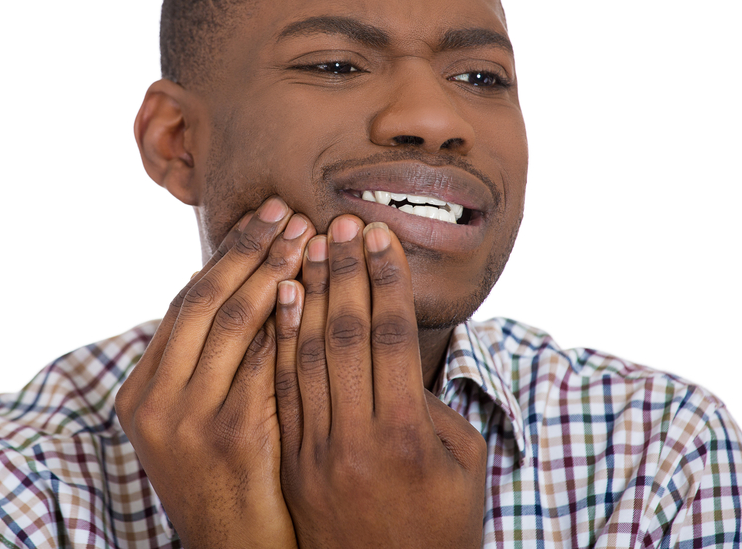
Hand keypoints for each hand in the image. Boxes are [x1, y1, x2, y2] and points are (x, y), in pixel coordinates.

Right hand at [115, 197, 313, 548]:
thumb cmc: (227, 482)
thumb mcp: (194, 421)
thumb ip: (203, 362)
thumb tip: (218, 282)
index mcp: (141, 392)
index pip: (185, 302)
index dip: (227, 255)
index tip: (264, 218)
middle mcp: (154, 400)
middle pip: (205, 300)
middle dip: (250, 249)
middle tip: (289, 210)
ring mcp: (188, 419)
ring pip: (233, 320)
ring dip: (273, 271)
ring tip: (308, 235)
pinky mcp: (230, 434)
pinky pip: (262, 358)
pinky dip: (287, 318)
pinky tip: (314, 286)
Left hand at [275, 216, 486, 547]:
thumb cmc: (440, 526)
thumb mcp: (462, 464)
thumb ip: (433, 405)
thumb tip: (398, 354)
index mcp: (409, 436)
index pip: (390, 336)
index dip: (384, 280)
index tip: (376, 236)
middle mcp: (358, 439)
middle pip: (345, 335)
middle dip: (342, 273)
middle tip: (338, 223)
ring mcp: (317, 451)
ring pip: (305, 354)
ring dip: (306, 294)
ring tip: (306, 245)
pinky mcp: (292, 460)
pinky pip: (281, 388)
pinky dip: (279, 338)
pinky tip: (279, 298)